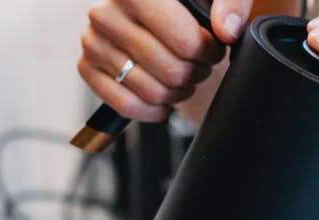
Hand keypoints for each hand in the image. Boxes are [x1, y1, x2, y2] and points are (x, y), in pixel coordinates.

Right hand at [78, 0, 254, 120]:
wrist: (162, 19)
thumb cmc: (189, 8)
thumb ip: (232, 2)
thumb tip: (226, 30)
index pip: (186, 42)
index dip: (208, 53)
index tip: (211, 47)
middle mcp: (106, 12)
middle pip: (172, 71)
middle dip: (196, 73)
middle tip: (198, 63)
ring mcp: (93, 41)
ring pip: (152, 92)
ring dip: (177, 92)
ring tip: (181, 75)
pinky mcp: (87, 68)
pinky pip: (127, 106)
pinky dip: (153, 109)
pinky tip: (163, 95)